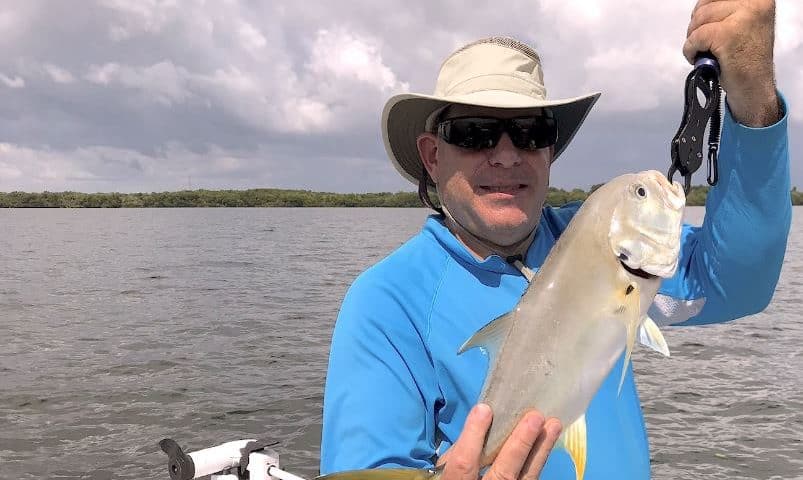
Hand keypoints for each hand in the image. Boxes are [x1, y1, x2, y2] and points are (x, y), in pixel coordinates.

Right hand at [436, 404, 561, 479]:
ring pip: (526, 478)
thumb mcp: (443, 470)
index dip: (474, 436)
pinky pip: (531, 477)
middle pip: (504, 473)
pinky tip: (547, 440)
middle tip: (535, 417)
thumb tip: (479, 423)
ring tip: (552, 424)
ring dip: (540, 449)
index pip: (464, 464)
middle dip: (520, 444)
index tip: (484, 409)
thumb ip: (459, 451)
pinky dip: (540, 458)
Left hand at [683, 0, 779, 125]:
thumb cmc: (745, 59)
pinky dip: (691, 51)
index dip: (705, 11)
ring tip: (709, 51)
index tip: (707, 24)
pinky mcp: (727, 35)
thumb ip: (724, 9)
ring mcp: (742, 18)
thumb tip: (702, 4)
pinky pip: (694, 37)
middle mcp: (754, 4)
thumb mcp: (741, 23)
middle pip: (704, 6)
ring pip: (697, 21)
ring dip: (695, 39)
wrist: (753, 87)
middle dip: (698, 27)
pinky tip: (702, 59)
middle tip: (707, 43)